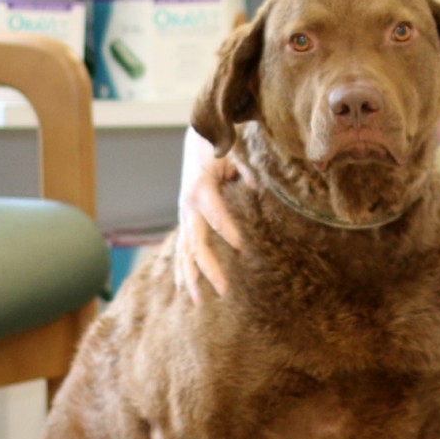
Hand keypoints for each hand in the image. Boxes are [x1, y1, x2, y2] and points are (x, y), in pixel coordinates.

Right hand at [175, 151, 241, 303]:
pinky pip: (182, 248)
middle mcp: (188, 205)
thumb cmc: (219, 147)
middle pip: (196, 243)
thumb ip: (245, 170)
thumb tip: (257, 188)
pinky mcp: (186, 219)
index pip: (215, 215)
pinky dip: (182, 268)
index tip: (242, 247)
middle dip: (209, 268)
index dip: (227, 230)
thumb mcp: (234, 153)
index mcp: (201, 189)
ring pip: (184, 251)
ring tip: (199, 301)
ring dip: (191, 276)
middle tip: (224, 290)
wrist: (198, 138)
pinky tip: (186, 288)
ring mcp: (184, 214)